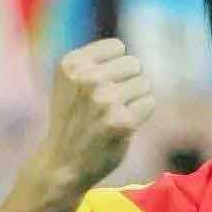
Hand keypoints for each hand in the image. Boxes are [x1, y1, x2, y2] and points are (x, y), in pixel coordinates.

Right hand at [35, 39, 155, 199]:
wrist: (62, 164)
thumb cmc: (73, 121)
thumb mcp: (70, 82)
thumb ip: (94, 62)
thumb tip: (129, 54)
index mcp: (72, 63)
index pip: (118, 47)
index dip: (116, 68)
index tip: (101, 86)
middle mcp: (87, 78)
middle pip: (134, 64)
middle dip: (128, 82)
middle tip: (110, 104)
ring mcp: (105, 100)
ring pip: (144, 84)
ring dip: (135, 99)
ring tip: (114, 115)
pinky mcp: (122, 122)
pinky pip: (149, 103)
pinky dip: (141, 114)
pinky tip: (122, 126)